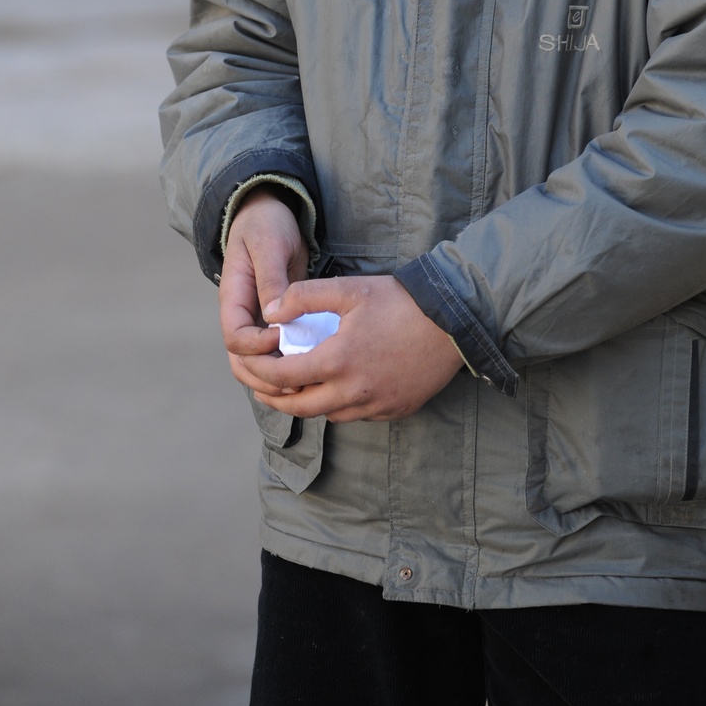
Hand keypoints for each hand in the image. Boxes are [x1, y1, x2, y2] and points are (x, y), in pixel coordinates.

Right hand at [219, 187, 308, 393]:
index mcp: (234, 297)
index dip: (257, 346)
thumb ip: (271, 279)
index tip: (283, 336)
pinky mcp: (276, 321)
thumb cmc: (266, 224)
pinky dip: (289, 367)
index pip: (235, 338)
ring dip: (277, 379)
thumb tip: (274, 315)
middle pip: (241, 361)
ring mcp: (257, 321)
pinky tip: (312, 372)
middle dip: (266, 376)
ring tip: (306, 384)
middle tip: (298, 381)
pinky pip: (277, 353)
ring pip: (257, 364)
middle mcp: (242, 315)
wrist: (269, 213)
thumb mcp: (269, 244)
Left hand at [231, 274, 462, 422]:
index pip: (283, 377)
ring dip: (309, 403)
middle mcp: (354, 392)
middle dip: (276, 399)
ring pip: (330, 415)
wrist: (455, 321)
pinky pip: (358, 416)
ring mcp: (377, 406)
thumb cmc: (401, 302)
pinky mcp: (397, 410)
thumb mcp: (349, 290)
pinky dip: (340, 405)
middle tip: (262, 388)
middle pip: (301, 408)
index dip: (260, 372)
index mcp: (337, 362)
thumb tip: (271, 312)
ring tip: (298, 387)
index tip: (250, 364)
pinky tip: (338, 388)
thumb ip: (304, 297)